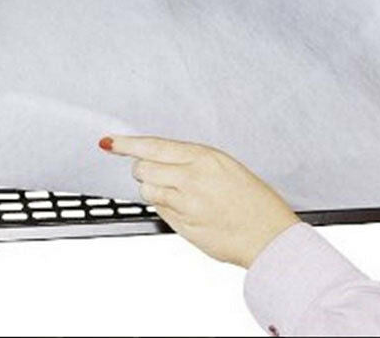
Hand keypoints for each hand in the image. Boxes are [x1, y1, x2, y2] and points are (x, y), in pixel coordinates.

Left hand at [100, 135, 299, 267]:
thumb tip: (162, 161)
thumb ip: (194, 162)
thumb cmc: (255, 201)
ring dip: (154, 190)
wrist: (269, 236)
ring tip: (178, 192)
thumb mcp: (227, 166)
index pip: (154, 146)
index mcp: (204, 158)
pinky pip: (161, 212)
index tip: (110, 142)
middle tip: (156, 172)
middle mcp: (191, 179)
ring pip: (148, 192)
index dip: (127, 144)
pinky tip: (187, 208)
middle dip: (143, 169)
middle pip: (143, 169)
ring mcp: (185, 206)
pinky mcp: (183, 228)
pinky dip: (166, 207)